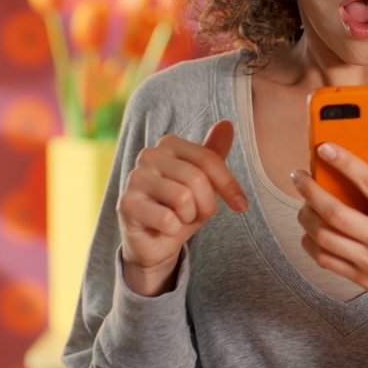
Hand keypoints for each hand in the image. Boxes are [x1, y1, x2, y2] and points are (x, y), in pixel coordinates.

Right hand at [117, 120, 247, 294]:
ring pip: (183, 198)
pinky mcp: (126, 204)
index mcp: (168, 144)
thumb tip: (227, 124)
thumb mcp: (204, 182)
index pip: (209, 159)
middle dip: (206, 205)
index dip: (229, 185)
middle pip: (197, 179)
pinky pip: (167, 219)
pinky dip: (173, 230)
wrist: (153, 243)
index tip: (241, 205)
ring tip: (178, 218)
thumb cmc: (181, 209)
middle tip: (196, 215)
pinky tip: (163, 228)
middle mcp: (149, 155)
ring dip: (188, 217)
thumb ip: (214, 153)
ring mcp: (134, 178)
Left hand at [292, 140, 367, 360]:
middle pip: (335, 212)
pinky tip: (309, 229)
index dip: (345, 163)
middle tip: (299, 175)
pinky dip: (310, 243)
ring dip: (306, 215)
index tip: (326, 148)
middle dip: (310, 190)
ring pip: (324, 237)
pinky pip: (325, 260)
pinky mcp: (361, 278)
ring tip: (303, 201)